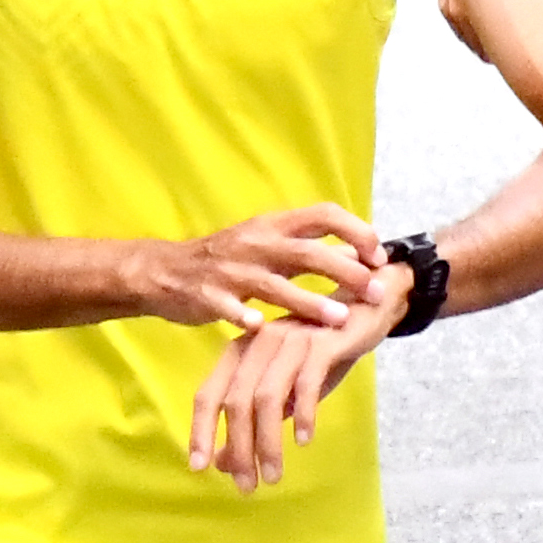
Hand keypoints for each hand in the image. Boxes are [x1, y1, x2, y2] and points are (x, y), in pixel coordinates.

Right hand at [127, 204, 380, 333]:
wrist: (164, 271)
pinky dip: (243, 316)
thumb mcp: (269, 244)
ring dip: (308, 301)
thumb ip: (310, 249)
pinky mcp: (207, 295)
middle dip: (344, 271)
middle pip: (307, 252)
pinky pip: (228, 307)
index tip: (378, 256)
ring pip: (274, 284)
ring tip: (338, 318)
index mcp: (273, 226)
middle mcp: (255, 243)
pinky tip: (261, 327)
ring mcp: (230, 270)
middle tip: (374, 292)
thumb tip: (360, 251)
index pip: (323, 215)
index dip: (355, 232)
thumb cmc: (229, 259)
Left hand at [184, 257, 407, 491]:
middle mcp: (258, 344)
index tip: (200, 468)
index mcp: (241, 352)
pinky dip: (303, 414)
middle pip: (236, 402)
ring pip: (267, 398)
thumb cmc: (322, 353)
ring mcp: (289, 341)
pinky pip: (306, 384)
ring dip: (268, 442)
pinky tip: (304, 440)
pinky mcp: (321, 343)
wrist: (366, 308)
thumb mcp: (286, 389)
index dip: (201, 432)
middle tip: (246, 486)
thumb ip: (256, 420)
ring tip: (274, 475)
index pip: (209, 395)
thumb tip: (224, 463)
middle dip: (239, 448)